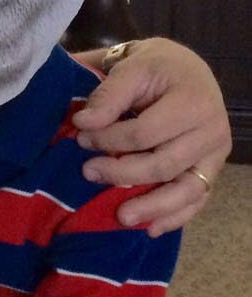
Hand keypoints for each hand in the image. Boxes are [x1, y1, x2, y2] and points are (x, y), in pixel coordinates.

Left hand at [72, 37, 229, 234]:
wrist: (187, 70)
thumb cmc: (156, 68)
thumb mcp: (132, 68)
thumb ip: (108, 95)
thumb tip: (83, 123)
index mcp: (194, 102)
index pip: (146, 133)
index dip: (109, 139)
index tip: (81, 137)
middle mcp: (212, 132)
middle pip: (165, 164)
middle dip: (123, 173)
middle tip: (87, 173)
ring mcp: (216, 155)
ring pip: (186, 191)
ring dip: (152, 207)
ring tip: (121, 217)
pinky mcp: (212, 170)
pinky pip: (197, 200)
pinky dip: (175, 217)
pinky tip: (150, 228)